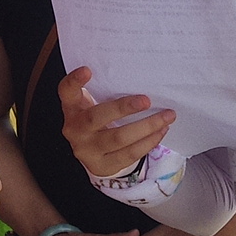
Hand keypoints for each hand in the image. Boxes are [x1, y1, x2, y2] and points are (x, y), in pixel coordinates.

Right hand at [57, 67, 174, 180]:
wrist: (92, 153)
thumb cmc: (97, 118)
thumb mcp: (93, 103)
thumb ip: (105, 91)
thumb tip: (139, 78)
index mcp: (72, 108)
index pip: (67, 92)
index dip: (74, 81)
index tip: (87, 70)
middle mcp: (75, 129)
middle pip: (96, 118)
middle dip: (123, 108)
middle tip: (146, 100)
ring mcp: (86, 150)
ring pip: (118, 138)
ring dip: (147, 126)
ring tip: (167, 116)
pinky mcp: (102, 165)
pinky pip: (129, 154)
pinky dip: (148, 142)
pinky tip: (161, 131)